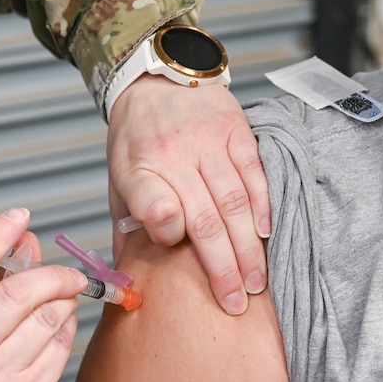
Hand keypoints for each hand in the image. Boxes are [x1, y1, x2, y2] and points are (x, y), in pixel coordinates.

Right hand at [0, 207, 87, 381]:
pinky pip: (62, 346)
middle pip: (17, 293)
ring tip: (59, 304)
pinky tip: (56, 332)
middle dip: (52, 274)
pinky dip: (67, 330)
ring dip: (64, 301)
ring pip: (48, 318)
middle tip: (67, 273)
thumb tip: (25, 237)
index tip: (19, 215)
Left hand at [107, 75, 270, 314]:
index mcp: (136, 168)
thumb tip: (129, 281)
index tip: (177, 250)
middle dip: (222, 267)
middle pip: (204, 218)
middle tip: (235, 302)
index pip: (153, 204)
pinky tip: (266, 234)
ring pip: (234, 202)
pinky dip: (263, 207)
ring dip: (247, 248)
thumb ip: (126, 226)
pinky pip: (254, 173)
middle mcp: (173, 155)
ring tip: (255, 282)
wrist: (155, 78)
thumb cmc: (136, 138)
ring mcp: (207, 142)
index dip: (167, 232)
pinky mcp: (235, 130)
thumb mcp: (117, 179)